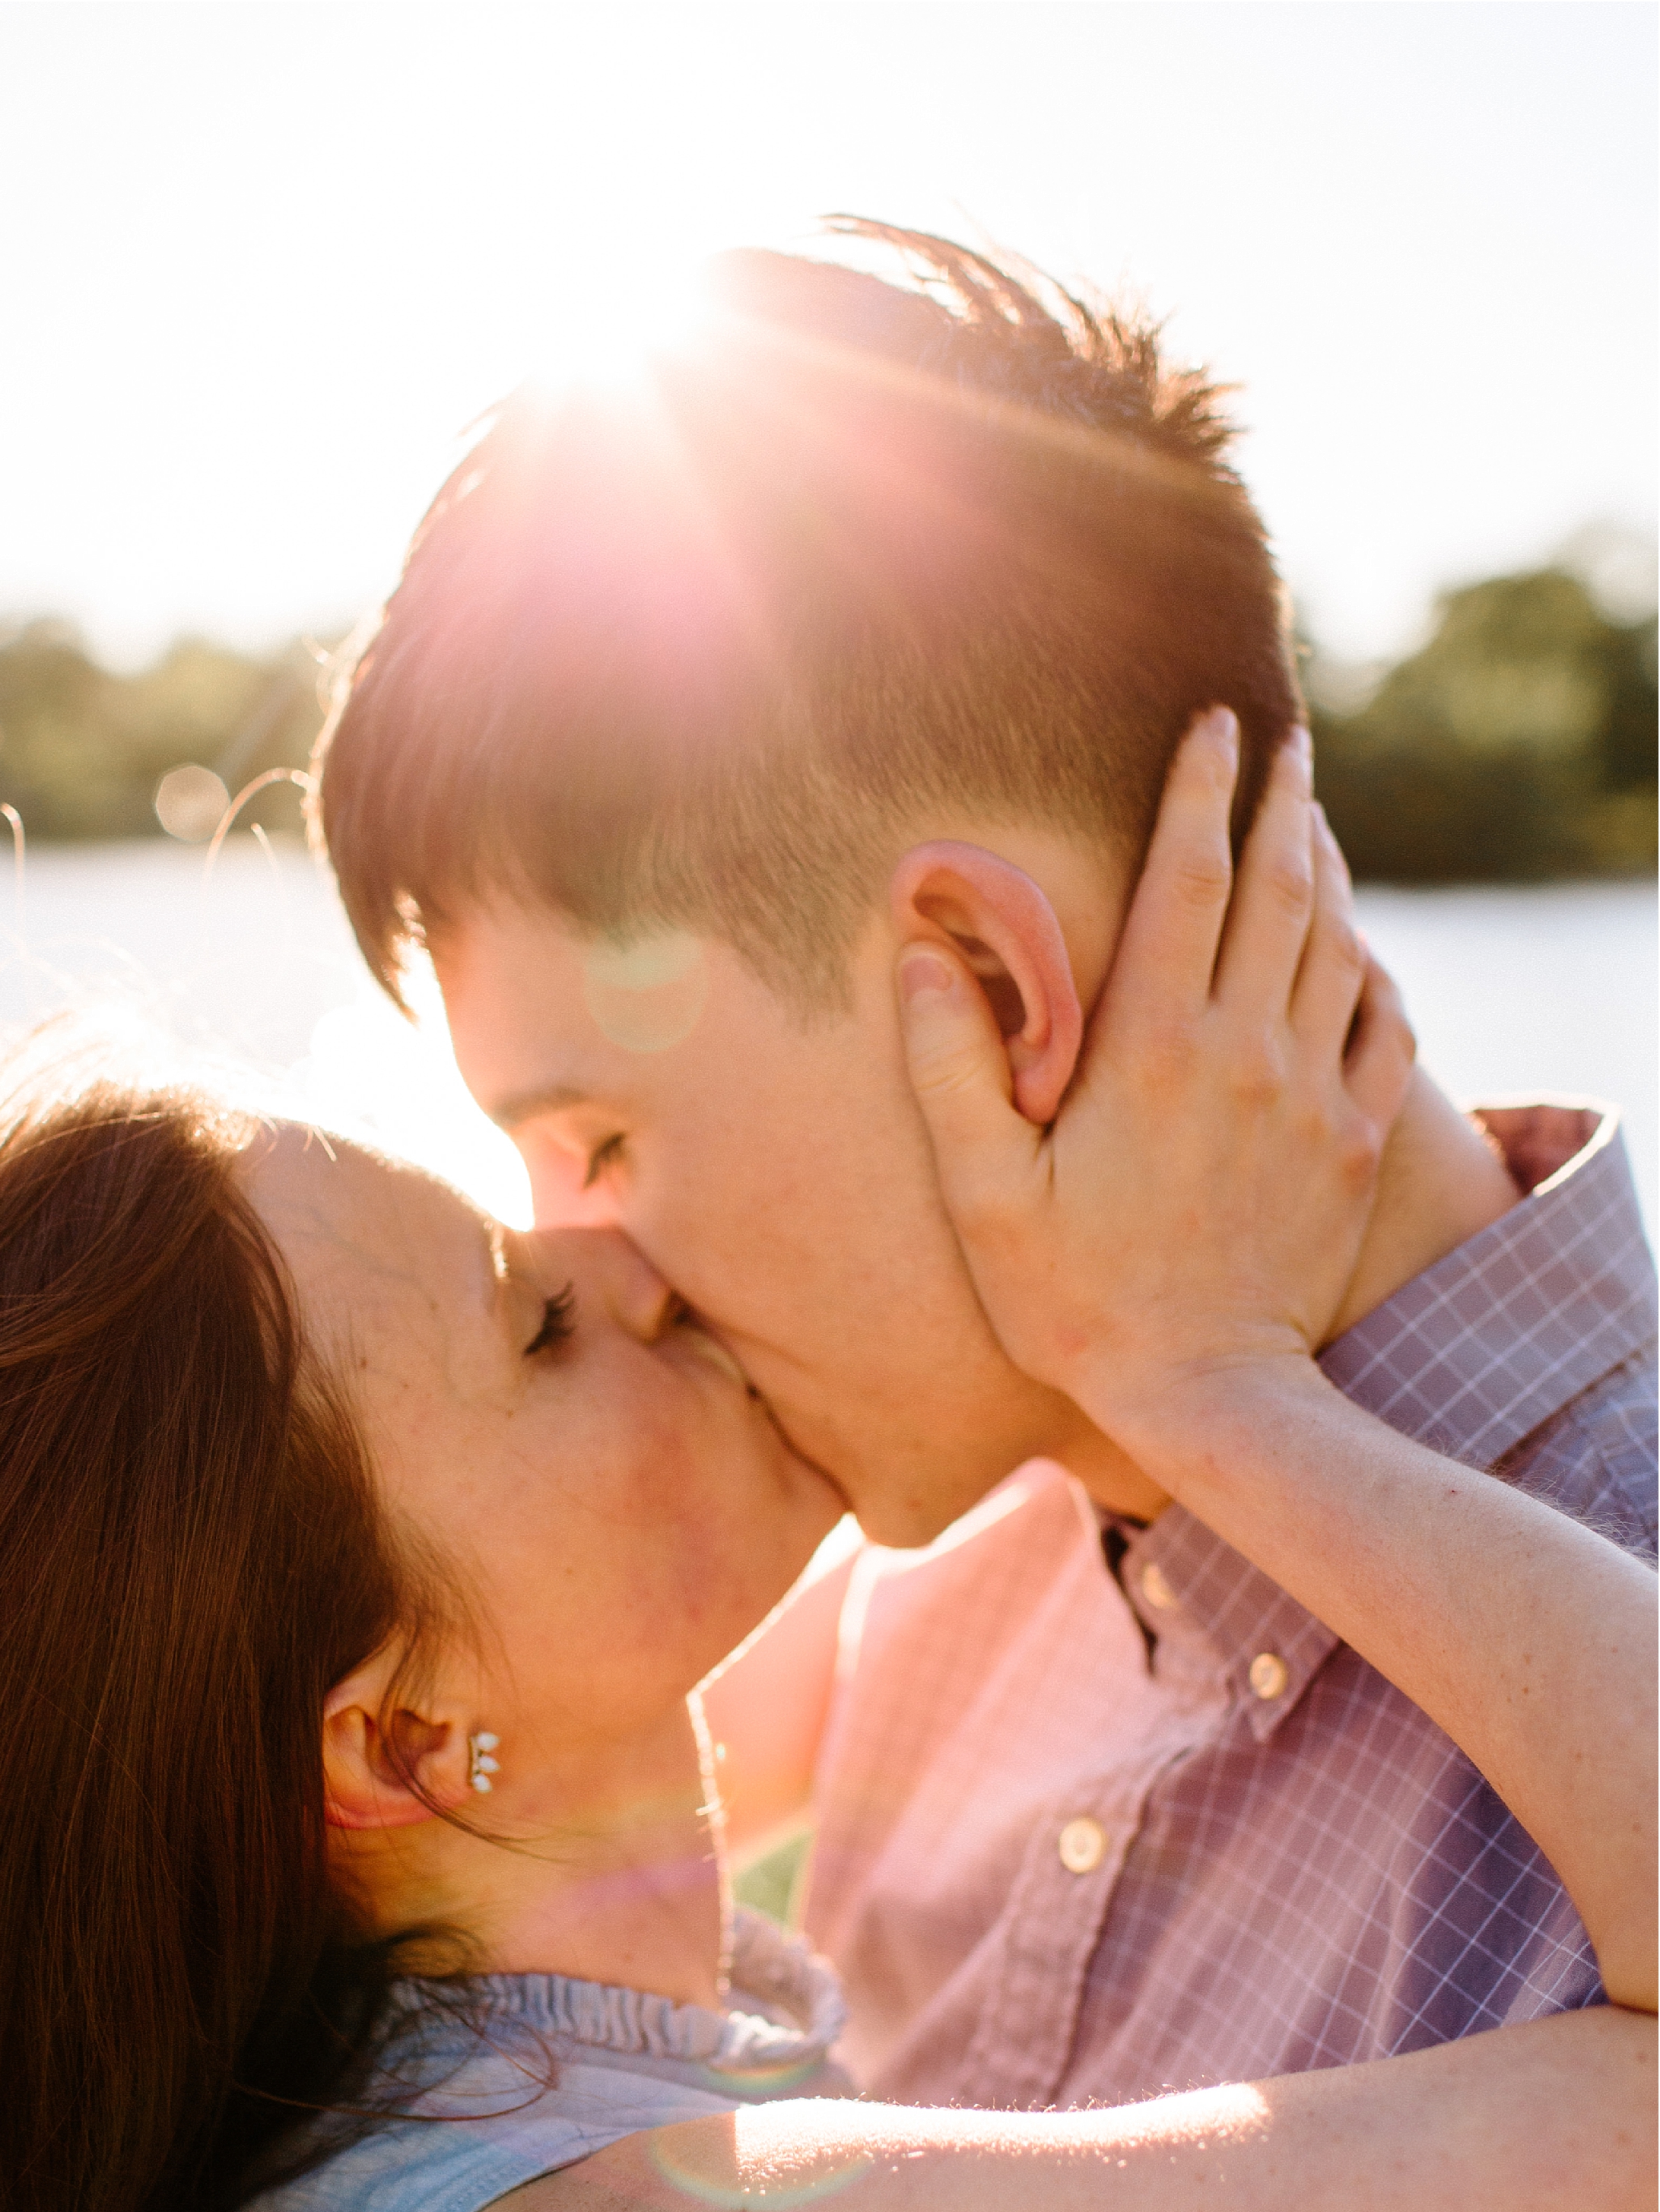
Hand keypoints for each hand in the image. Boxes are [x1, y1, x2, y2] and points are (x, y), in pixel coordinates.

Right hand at [896, 712, 1413, 1476]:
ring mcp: (1312, 1096)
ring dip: (1329, 870)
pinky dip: (1374, 971)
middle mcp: (1247, 1051)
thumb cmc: (1075, 1301)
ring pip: (1338, 945)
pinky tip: (1358, 950)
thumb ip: (949, 1071)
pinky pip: (1386, 1028)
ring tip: (1314, 822)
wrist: (1205, 1395)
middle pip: (1282, 888)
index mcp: (1153, 1047)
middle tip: (1286, 741)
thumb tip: (919, 956)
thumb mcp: (985, 1195)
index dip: (1200, 788)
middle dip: (1284, 800)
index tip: (1212, 722)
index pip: (1189, 878)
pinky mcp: (1354, 1146)